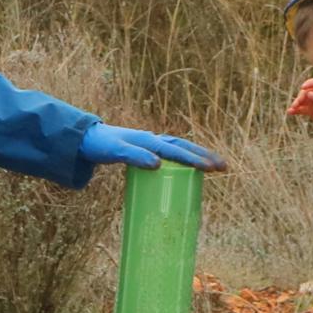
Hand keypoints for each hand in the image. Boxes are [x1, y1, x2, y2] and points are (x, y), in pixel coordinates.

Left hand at [79, 123, 221, 170]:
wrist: (88, 140)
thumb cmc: (102, 146)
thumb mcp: (116, 152)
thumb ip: (134, 156)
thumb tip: (157, 165)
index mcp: (149, 141)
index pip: (176, 151)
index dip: (194, 160)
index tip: (210, 169)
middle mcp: (154, 140)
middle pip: (185, 147)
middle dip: (205, 156)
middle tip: (224, 167)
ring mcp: (153, 145)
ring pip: (182, 149)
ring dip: (199, 156)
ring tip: (215, 167)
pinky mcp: (149, 151)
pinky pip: (173, 154)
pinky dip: (186, 159)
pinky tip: (191, 171)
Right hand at [286, 77, 312, 129]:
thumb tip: (308, 94)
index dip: (308, 84)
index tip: (303, 88)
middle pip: (305, 92)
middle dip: (301, 96)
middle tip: (298, 102)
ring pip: (301, 101)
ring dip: (296, 103)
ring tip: (292, 108)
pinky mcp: (310, 111)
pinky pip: (301, 109)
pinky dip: (295, 110)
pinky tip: (290, 112)